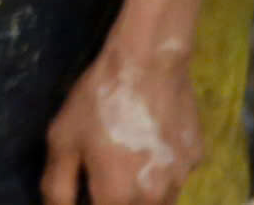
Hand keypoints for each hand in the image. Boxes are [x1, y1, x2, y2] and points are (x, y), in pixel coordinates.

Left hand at [43, 40, 201, 204]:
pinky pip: (175, 178)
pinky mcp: (196, 161)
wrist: (148, 63)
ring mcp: (180, 181)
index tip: (86, 189)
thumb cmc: (99, 102)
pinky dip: (161, 172)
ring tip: (126, 159)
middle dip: (116, 199)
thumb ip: (57, 188)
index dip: (90, 201)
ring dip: (140, 194)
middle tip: (103, 171)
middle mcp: (153, 200)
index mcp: (117, 199)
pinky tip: (150, 142)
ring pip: (159, 204)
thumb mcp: (62, 141)